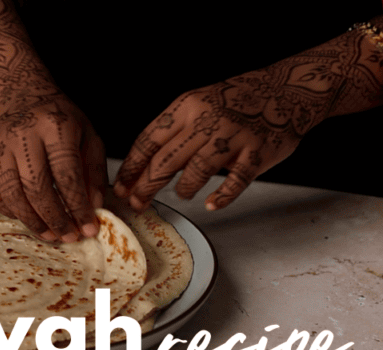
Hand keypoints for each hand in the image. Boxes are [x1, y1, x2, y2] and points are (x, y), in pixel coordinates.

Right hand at [0, 94, 106, 241]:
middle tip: (68, 236)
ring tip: (49, 234)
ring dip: (32, 222)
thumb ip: (93, 170)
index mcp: (55, 126)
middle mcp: (23, 134)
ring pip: (11, 195)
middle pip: (36, 187)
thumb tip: (93, 206)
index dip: (78, 206)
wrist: (18, 94)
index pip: (67, 174)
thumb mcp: (86, 134)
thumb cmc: (56, 117)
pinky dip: (11, 213)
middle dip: (55, 219)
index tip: (89, 227)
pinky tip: (27, 218)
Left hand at [112, 66, 323, 211]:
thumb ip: (174, 132)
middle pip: (166, 161)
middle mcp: (208, 120)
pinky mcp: (258, 152)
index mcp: (186, 107)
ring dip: (184, 188)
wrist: (288, 88)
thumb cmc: (235, 100)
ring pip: (197, 171)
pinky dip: (222, 196)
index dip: (131, 168)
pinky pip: (235, 181)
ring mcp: (234, 136)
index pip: (148, 141)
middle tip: (137, 203)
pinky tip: (211, 203)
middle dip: (146, 186)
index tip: (121, 187)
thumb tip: (141, 169)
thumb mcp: (197, 104)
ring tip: (181, 193)